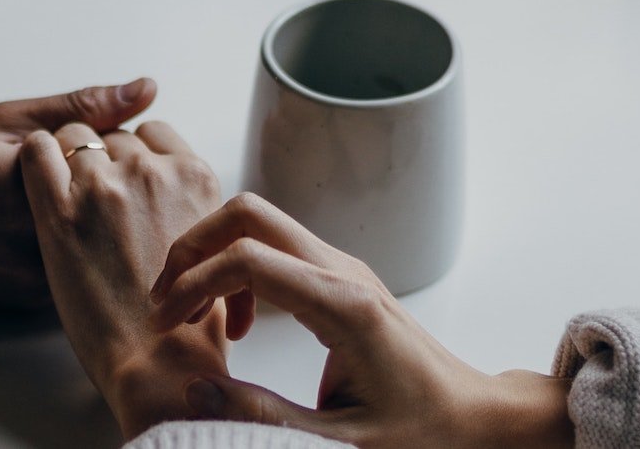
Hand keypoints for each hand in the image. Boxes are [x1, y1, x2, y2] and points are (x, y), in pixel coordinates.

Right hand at [0, 79, 155, 305]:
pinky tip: (27, 229)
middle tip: (61, 168)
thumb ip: (79, 108)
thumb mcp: (2, 121)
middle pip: (121, 211)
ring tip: (31, 201)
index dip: (111, 146)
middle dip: (110, 186)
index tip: (80, 138)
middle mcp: (48, 247)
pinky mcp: (33, 304)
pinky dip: (76, 249)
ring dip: (96, 222)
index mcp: (43, 193)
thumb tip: (145, 90)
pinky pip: (79, 271)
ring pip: (104, 246)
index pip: (124, 166)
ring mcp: (42, 282)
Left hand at [18, 120, 227, 437]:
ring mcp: (105, 186)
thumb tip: (177, 198)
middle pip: (114, 135)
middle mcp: (152, 172)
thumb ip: (193, 207)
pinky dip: (34, 156)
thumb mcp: (213, 246)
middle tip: (92, 201)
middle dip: (101, 160)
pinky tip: (36, 180)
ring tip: (64, 197)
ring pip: (74, 136)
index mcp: (195, 177)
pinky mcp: (59, 211)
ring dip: (66, 159)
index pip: (154, 132)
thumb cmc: (189, 321)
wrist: (158, 361)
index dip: (135, 153)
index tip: (124, 179)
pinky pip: (37, 149)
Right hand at [150, 193, 574, 447]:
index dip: (192, 284)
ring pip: (259, 224)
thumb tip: (194, 392)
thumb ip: (261, 418)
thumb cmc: (422, 433)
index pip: (247, 259)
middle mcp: (343, 273)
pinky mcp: (340, 279)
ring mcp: (343, 269)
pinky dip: (239, 271)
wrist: (473, 419)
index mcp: (344, 307)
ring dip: (213, 257)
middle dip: (193, 247)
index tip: (166, 324)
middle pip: (249, 213)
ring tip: (192, 315)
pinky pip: (275, 250)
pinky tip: (236, 323)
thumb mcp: (338, 444)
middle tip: (166, 301)